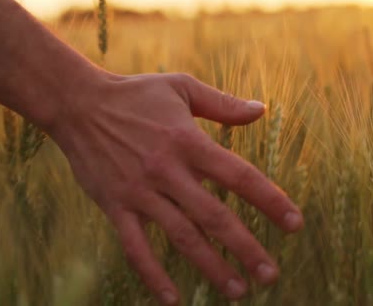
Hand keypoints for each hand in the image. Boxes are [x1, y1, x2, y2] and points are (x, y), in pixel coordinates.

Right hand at [48, 71, 303, 304]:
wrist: (78, 104)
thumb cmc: (135, 94)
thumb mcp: (181, 87)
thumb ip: (223, 104)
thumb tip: (263, 110)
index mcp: (188, 141)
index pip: (239, 176)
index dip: (270, 200)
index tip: (295, 224)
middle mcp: (167, 170)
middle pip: (214, 216)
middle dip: (246, 248)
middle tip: (271, 275)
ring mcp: (139, 191)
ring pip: (181, 236)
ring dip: (210, 266)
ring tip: (237, 291)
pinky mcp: (115, 205)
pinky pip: (135, 247)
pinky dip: (152, 274)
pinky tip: (172, 299)